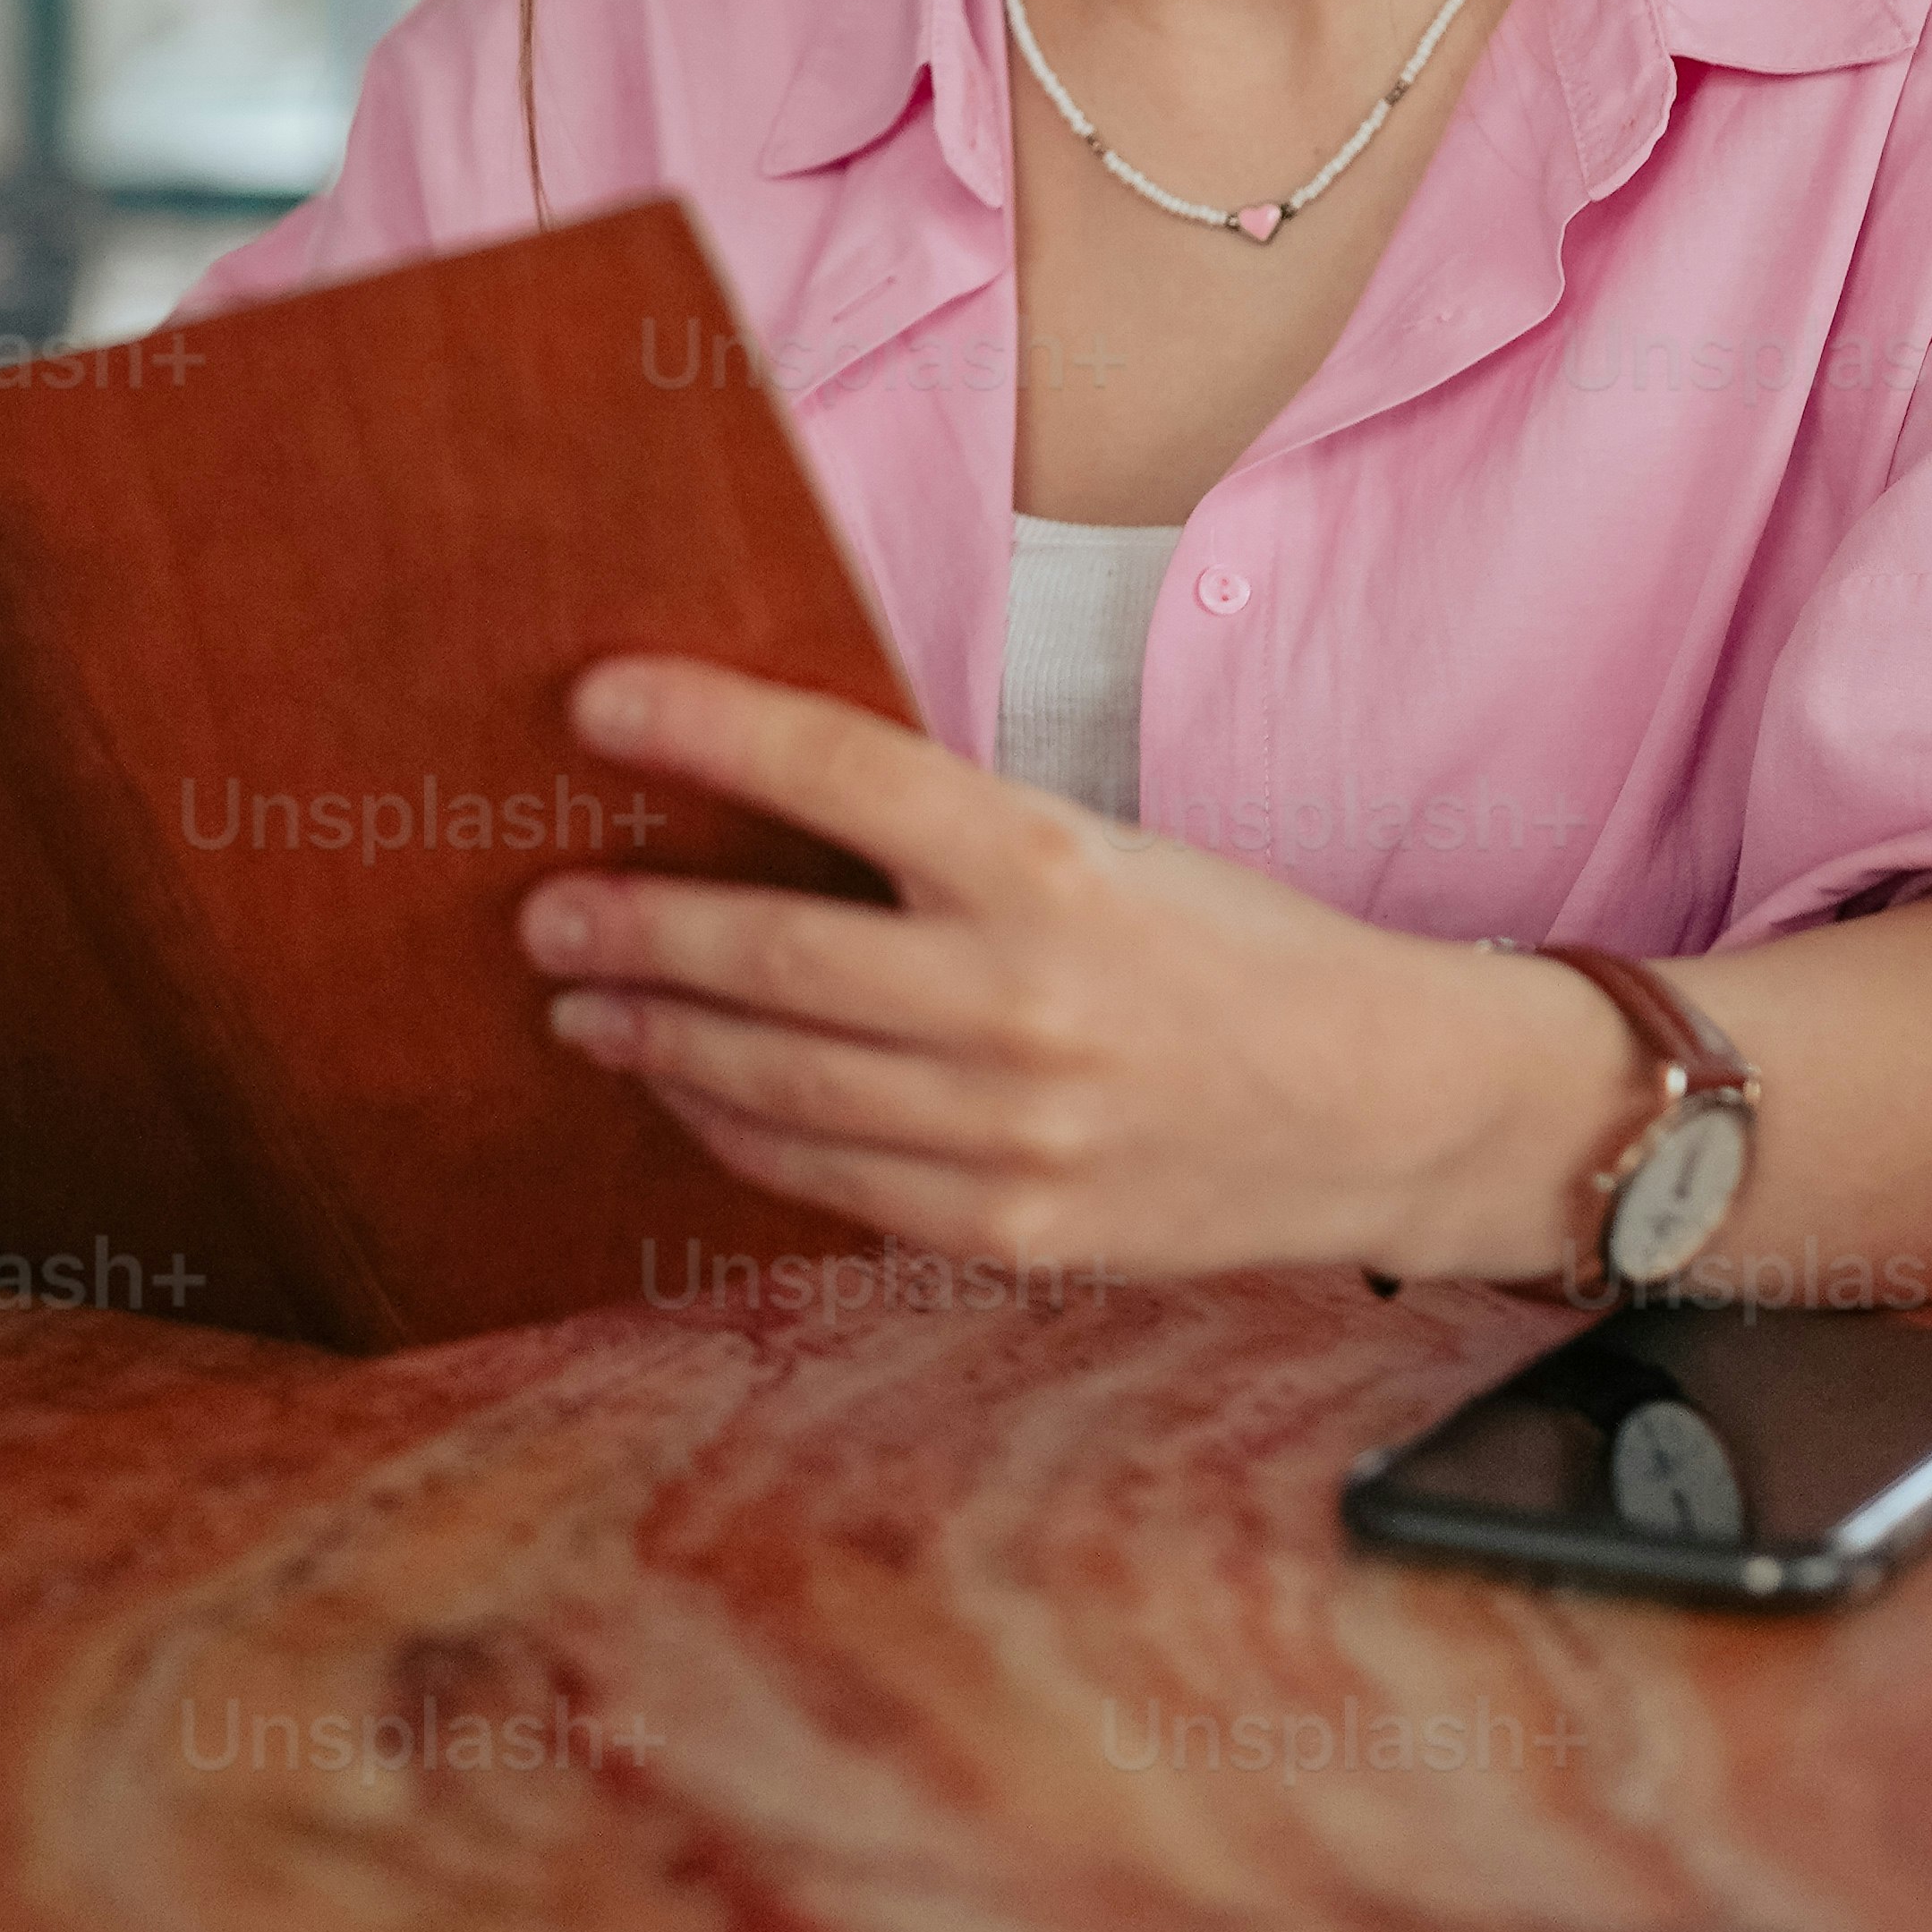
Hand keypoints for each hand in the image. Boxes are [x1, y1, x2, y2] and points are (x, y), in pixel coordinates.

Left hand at [516, 657, 1626, 1280]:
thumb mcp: (1105, 848)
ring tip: (584, 1004)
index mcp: (1047, 864)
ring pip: (774, 1084)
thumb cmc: (1234, 945)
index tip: (597, 701)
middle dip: (633, 927)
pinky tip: (689, 1095)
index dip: (703, 727)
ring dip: (657, 1038)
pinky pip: (829, 1182)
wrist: (1386, 1101)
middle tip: (546, 908)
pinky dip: (739, 1135)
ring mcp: (1012, 1130)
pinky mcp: (1012, 1230)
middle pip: (769, 952)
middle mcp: (1020, 998)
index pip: (837, 771)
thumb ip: (953, 842)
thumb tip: (766, 810)